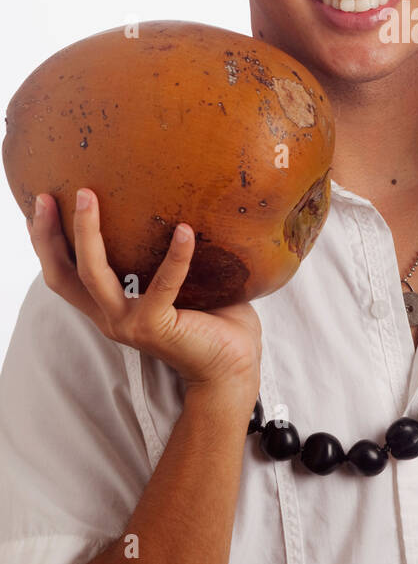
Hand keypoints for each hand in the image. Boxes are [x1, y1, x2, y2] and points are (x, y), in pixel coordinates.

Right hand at [26, 189, 261, 396]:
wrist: (231, 366)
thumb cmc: (211, 320)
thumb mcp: (177, 283)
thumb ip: (162, 253)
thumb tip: (177, 202)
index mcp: (110, 307)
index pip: (64, 275)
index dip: (45, 243)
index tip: (39, 206)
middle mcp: (110, 317)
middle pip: (64, 274)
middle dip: (49, 234)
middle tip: (49, 197)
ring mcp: (128, 324)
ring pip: (94, 274)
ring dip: (88, 233)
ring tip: (89, 197)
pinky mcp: (155, 327)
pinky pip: (162, 284)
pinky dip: (176, 255)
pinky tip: (185, 230)